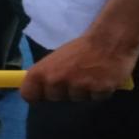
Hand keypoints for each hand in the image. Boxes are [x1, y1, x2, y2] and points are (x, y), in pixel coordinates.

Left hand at [20, 33, 138, 102]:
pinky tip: (103, 77)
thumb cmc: (81, 47)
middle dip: (63, 91)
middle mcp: (56, 81)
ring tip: (90, 73)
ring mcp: (77, 88)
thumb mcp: (57, 57)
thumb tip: (39, 88)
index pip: (28, 94)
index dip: (35, 94)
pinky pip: (96, 98)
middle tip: (74, 75)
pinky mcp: (98, 92)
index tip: (41, 92)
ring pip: (76, 99)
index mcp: (43, 71)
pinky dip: (99, 91)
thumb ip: (47, 73)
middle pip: (54, 98)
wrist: (109, 39)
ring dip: (83, 91)